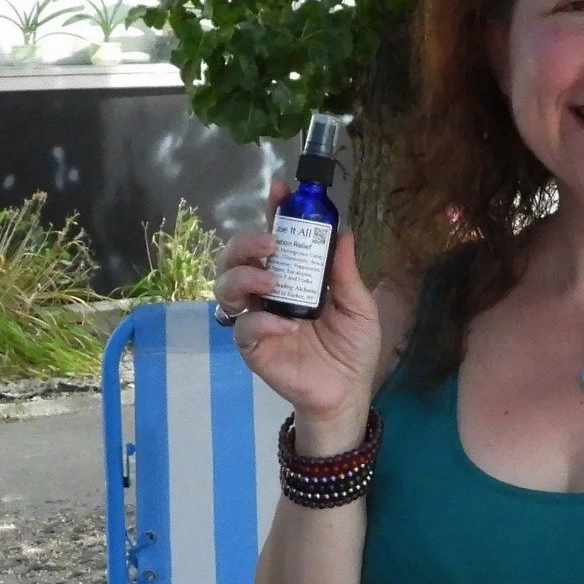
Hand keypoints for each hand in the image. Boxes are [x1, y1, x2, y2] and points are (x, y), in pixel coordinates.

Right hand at [215, 184, 384, 451]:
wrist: (347, 392)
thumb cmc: (351, 347)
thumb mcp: (358, 305)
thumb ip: (345, 272)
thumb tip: (344, 232)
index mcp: (293, 276)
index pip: (275, 236)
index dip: (273, 212)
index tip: (280, 191)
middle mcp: (268, 291)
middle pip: (237, 256)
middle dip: (247, 242)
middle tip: (271, 245)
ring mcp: (256, 317)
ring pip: (225, 286)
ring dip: (243, 277)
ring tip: (270, 283)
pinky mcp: (252, 346)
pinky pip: (243, 327)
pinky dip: (261, 322)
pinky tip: (286, 327)